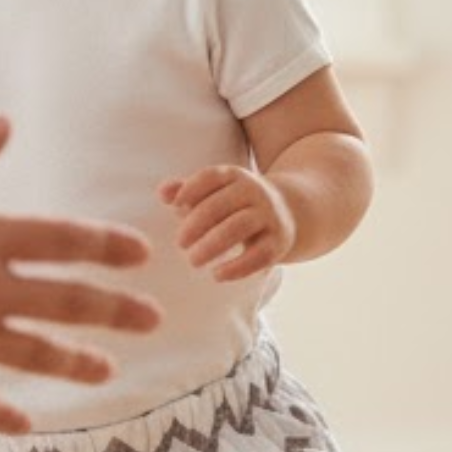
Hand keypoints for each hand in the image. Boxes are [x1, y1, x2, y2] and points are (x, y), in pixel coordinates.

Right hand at [0, 117, 158, 433]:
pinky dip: (2, 415)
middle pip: (67, 302)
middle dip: (116, 311)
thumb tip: (4, 124)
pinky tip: (24, 428)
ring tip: (108, 372)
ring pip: (34, 354)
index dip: (106, 245)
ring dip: (75, 363)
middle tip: (155, 320)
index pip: (62, 240)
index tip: (142, 254)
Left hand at [160, 162, 297, 281]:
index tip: (175, 206)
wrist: (289, 211)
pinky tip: (217, 275)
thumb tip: (162, 193)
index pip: (211, 177)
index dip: (191, 189)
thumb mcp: (216, 192)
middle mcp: (254, 192)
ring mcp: (269, 216)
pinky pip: (258, 255)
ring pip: (239, 227)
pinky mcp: (279, 241)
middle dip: (196, 224)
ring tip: (193, 261)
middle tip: (180, 243)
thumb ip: (187, 191)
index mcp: (235, 176)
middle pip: (221, 204)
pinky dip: (236, 267)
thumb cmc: (237, 204)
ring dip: (212, 245)